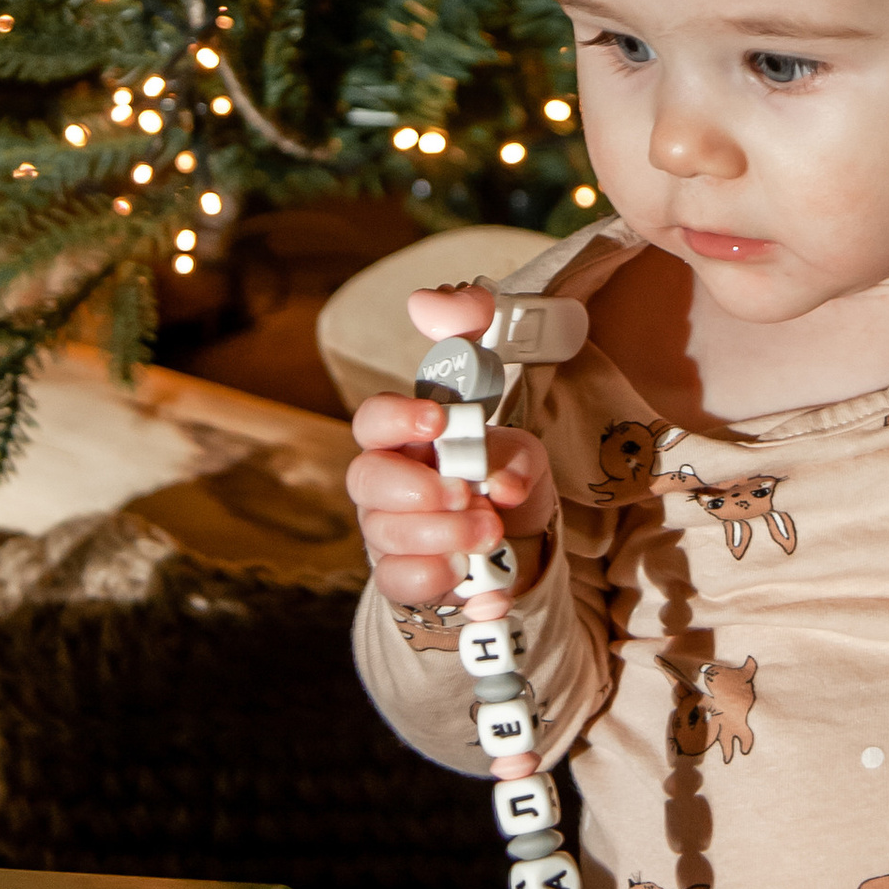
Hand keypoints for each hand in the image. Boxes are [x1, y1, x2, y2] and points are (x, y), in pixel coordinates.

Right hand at [351, 288, 554, 605]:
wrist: (523, 551)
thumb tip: (431, 305)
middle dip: (417, 488)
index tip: (439, 421)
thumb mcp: (516, 427)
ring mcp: (390, 535)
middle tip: (467, 494)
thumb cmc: (503, 477)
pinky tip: (480, 583)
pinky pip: (400, 583)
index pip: (373, 420)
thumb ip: (484, 361)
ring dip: (441, 534)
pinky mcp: (404, 579)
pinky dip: (440, 581)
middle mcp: (388, 485)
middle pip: (365, 479)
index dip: (396, 417)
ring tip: (491, 532)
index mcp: (409, 441)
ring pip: (384, 535)